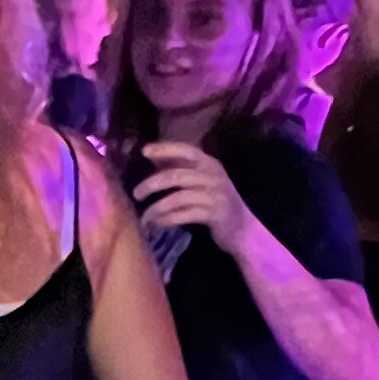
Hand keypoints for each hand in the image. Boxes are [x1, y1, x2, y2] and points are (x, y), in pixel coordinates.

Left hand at [131, 141, 255, 253]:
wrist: (243, 230)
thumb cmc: (216, 203)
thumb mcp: (202, 181)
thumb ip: (182, 169)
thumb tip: (152, 156)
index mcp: (210, 164)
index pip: (186, 151)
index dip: (165, 149)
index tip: (144, 151)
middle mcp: (214, 176)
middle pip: (176, 176)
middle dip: (151, 184)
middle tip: (136, 194)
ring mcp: (215, 195)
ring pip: (177, 198)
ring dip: (156, 208)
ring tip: (145, 216)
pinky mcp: (215, 215)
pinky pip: (184, 215)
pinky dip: (167, 219)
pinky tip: (157, 223)